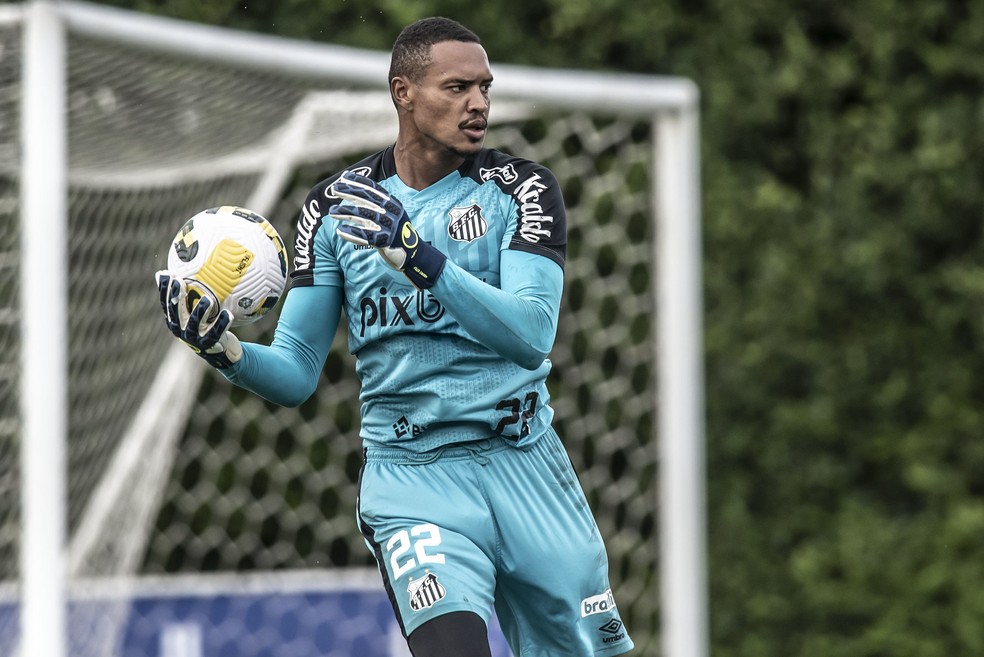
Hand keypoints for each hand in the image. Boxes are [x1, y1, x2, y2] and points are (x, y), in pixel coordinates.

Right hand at [156, 270, 242, 368]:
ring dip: (201, 310)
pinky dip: (222, 323)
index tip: (166, 273)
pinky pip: (217, 331)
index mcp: (174, 321)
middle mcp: (181, 330)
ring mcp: (194, 338)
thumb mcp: (190, 312)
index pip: (166, 303)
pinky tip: (228, 313)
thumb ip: (182, 295)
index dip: (164, 289)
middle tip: (180, 281)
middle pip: (177, 311)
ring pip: (196, 322)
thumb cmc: (202, 326)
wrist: (217, 351)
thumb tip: (165, 271)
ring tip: (207, 299)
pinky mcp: (209, 343)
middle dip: (177, 296)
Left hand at [328, 171, 446, 288]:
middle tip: (335, 189)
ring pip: (365, 217)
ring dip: (347, 213)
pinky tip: (341, 231)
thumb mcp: (391, 213)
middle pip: (368, 200)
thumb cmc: (395, 231)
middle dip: (350, 193)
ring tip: (333, 211)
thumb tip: (356, 190)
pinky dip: (353, 233)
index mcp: (393, 204)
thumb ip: (377, 204)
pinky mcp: (386, 241)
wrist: (413, 252)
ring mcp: (389, 227)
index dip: (358, 182)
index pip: (374, 189)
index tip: (344, 177)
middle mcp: (392, 213)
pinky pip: (366, 236)